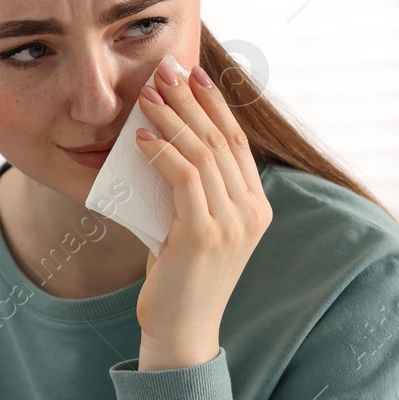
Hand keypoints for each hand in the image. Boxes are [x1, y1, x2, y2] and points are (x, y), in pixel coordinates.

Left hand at [132, 54, 271, 371]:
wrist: (180, 331)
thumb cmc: (176, 280)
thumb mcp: (187, 228)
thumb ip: (186, 195)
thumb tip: (157, 149)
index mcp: (255, 206)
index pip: (236, 142)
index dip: (215, 105)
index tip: (193, 74)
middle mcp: (251, 211)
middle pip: (222, 139)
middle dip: (192, 100)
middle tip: (167, 68)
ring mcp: (232, 223)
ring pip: (203, 154)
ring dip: (172, 119)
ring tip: (147, 94)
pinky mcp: (204, 235)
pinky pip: (184, 181)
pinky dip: (163, 154)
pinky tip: (142, 137)